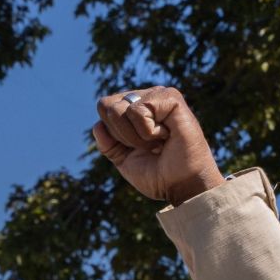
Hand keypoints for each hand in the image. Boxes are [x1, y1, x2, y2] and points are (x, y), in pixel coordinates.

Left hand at [92, 86, 225, 206]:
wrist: (181, 185)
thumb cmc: (158, 174)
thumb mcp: (124, 161)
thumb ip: (108, 144)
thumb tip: (98, 126)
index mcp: (133, 109)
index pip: (104, 108)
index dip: (114, 134)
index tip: (137, 148)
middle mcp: (145, 97)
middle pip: (107, 106)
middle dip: (123, 135)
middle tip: (149, 146)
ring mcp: (158, 95)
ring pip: (120, 109)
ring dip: (137, 136)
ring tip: (159, 141)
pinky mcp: (170, 97)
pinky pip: (138, 111)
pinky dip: (148, 132)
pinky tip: (167, 135)